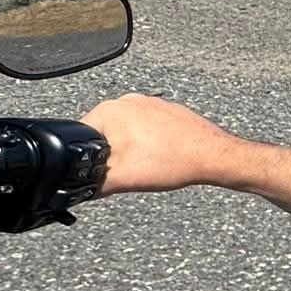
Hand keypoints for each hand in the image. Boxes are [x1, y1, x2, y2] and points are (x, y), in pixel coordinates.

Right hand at [80, 94, 239, 195]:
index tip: (99, 172)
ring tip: (149, 164)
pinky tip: (161, 158)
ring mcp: (149, 104)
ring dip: (130, 151)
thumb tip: (76, 190)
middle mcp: (128, 100)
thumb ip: (90, 184)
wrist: (214, 157)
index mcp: (110, 110)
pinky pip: (146, 130)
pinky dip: (149, 146)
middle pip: (102, 135)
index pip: (79, 137)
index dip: (84, 161)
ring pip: (125, 134)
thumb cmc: (174, 161)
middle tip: (129, 170)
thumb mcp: (120, 179)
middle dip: (109, 156)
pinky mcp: (166, 111)